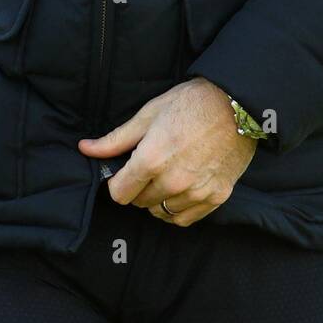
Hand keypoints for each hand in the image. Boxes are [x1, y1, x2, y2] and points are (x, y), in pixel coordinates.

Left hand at [77, 77, 256, 225]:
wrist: (236, 104)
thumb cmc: (190, 103)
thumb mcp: (148, 115)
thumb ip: (116, 139)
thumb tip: (85, 149)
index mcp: (151, 160)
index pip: (119, 194)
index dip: (118, 182)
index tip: (125, 172)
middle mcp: (172, 181)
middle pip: (139, 203)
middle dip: (138, 188)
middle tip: (149, 167)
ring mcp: (196, 192)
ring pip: (161, 212)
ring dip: (158, 199)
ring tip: (167, 175)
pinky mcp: (216, 197)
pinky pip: (185, 219)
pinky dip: (178, 209)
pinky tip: (180, 189)